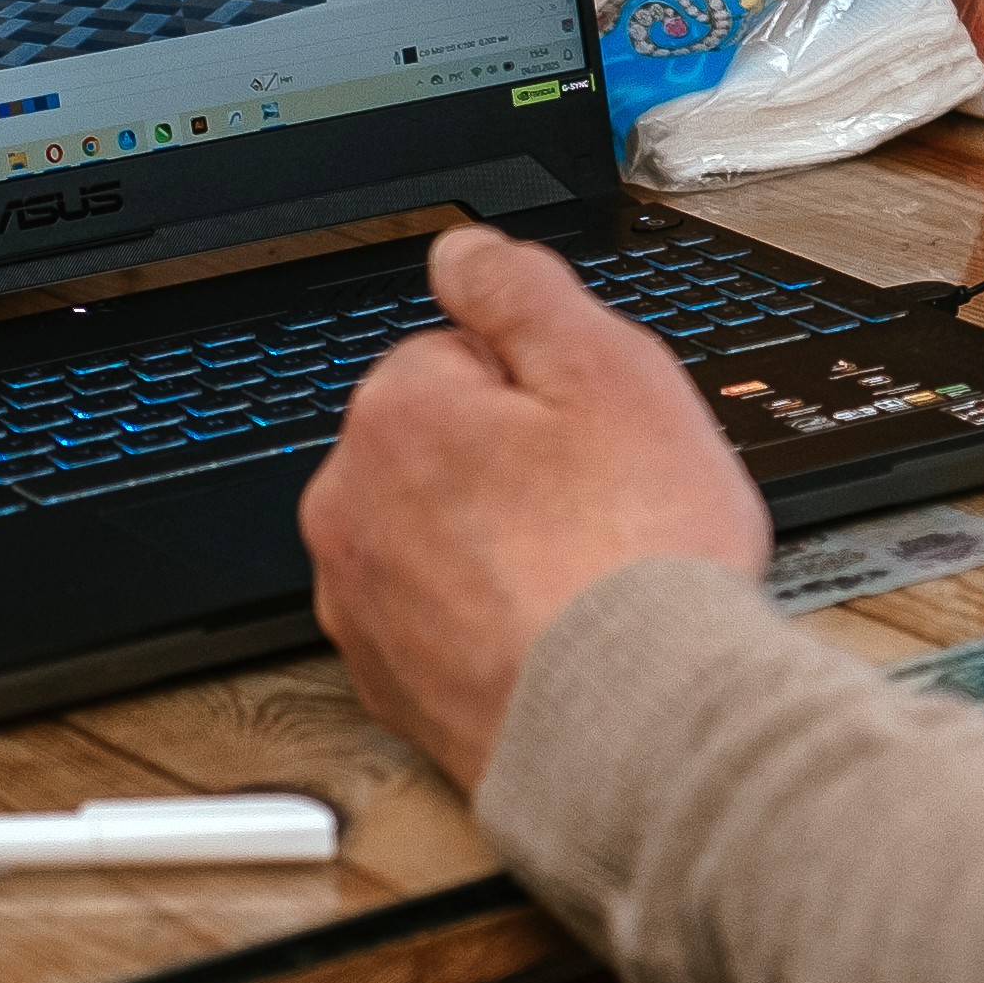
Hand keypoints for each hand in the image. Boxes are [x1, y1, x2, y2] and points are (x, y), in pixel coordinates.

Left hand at [301, 223, 772, 795]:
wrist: (632, 729)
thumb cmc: (632, 561)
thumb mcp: (609, 371)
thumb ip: (523, 292)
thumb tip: (464, 253)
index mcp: (395, 415)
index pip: (456, 358)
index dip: (542, 392)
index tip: (591, 435)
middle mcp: (351, 506)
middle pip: (438, 450)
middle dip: (508, 466)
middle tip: (597, 507)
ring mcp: (361, 603)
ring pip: (433, 537)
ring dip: (493, 545)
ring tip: (578, 579)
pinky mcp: (387, 684)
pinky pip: (434, 623)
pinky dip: (482, 624)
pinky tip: (548, 636)